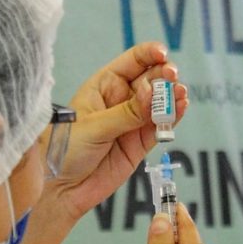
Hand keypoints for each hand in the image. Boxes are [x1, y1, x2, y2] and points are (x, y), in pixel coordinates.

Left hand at [46, 41, 188, 221]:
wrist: (60, 189)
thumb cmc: (65, 150)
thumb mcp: (94, 126)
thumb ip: (126, 112)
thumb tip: (153, 91)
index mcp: (103, 86)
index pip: (131, 61)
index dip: (149, 54)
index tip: (162, 54)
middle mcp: (120, 100)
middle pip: (151, 79)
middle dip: (164, 75)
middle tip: (172, 79)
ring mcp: (132, 121)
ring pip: (160, 102)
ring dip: (173, 96)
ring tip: (180, 95)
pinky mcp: (140, 143)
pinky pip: (160, 125)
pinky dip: (173, 116)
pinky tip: (181, 107)